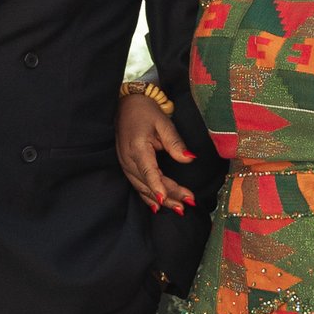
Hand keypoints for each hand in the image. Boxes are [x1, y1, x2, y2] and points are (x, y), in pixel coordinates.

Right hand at [116, 88, 196, 214]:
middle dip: (169, 196)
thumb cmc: (146, 112)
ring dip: (161, 200)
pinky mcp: (126, 166)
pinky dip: (147, 197)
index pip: (148, 170)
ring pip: (143, 187)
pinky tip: (158, 207)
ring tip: (179, 208)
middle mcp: (128, 158)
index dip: (157, 186)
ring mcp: (125, 163)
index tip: (165, 199)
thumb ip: (175, 143)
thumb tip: (189, 159)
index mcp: (138, 147)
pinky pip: (136, 185)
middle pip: (149, 183)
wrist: (127, 104)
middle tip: (188, 203)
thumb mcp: (164, 123)